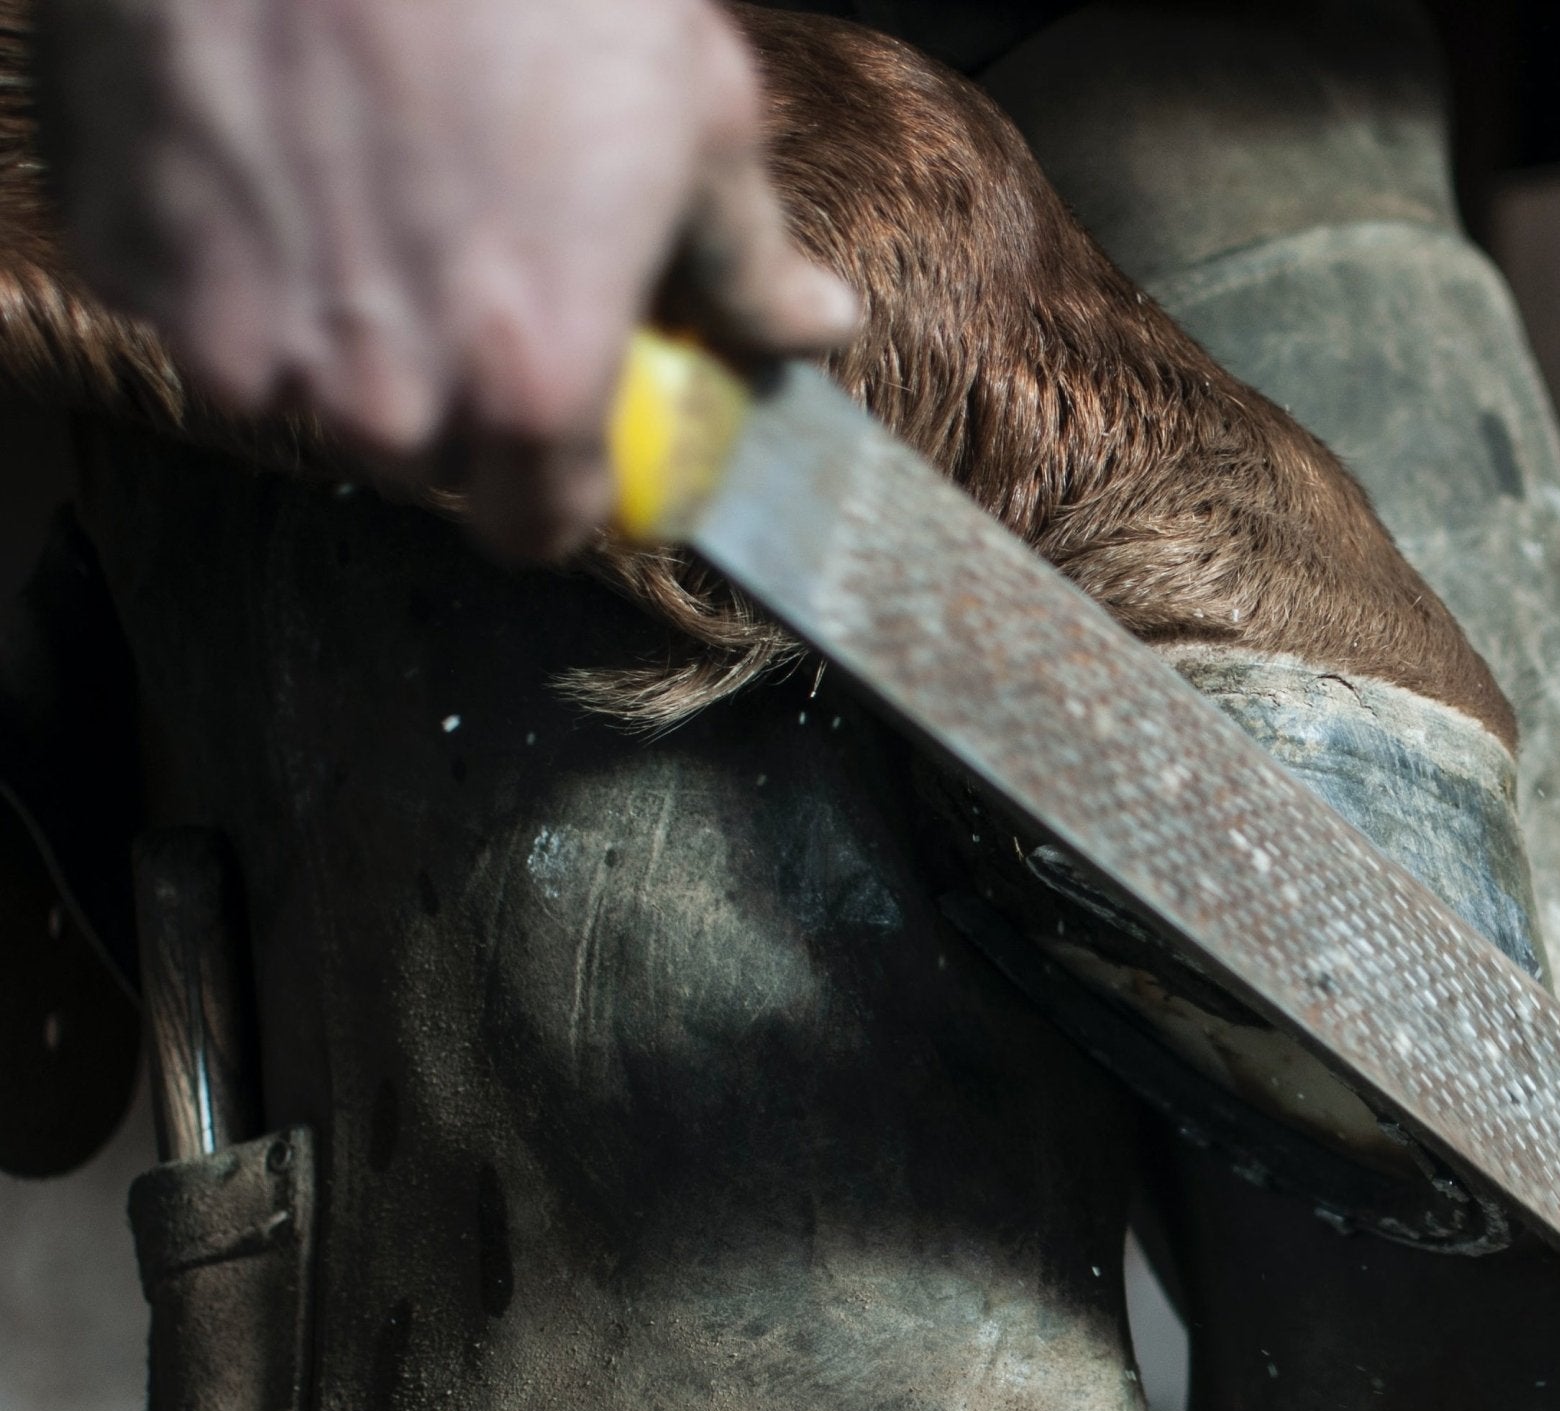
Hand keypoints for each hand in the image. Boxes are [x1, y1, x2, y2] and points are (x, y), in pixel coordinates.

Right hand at [34, 0, 854, 556]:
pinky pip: (185, 296)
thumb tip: (810, 324)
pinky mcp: (127, 249)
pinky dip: (222, 242)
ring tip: (361, 184)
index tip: (562, 426)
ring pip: (292, 390)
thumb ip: (743, 258)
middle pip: (417, 462)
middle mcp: (381, 395)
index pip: (537, 530)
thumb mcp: (694, 110)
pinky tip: (266, 142)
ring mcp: (236, 328)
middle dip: (447, 393)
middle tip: (462, 264)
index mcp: (531, 387)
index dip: (555, 481)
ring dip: (328, 324)